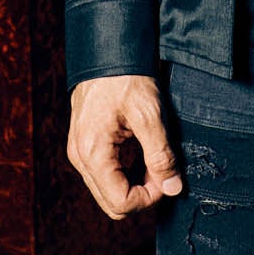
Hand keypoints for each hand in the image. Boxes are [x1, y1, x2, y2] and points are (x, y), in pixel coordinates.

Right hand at [67, 73, 182, 218]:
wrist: (108, 51)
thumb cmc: (126, 78)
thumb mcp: (149, 114)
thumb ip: (161, 155)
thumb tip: (173, 188)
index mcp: (92, 153)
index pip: (120, 202)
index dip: (149, 198)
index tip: (168, 178)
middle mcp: (80, 158)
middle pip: (112, 203)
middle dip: (142, 195)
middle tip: (164, 171)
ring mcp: (80, 153)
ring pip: (109, 191)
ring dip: (135, 185)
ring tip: (155, 161)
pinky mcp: (86, 146)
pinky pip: (105, 175)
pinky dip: (126, 174)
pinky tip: (143, 155)